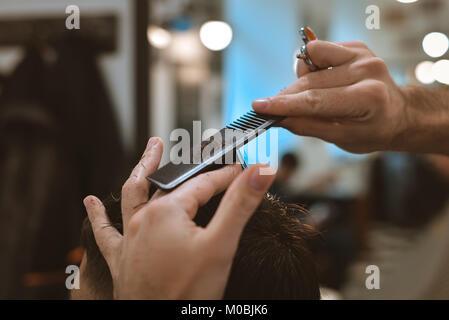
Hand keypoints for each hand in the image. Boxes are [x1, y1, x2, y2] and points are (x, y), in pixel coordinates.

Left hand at [83, 137, 274, 298]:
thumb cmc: (187, 293)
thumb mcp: (220, 245)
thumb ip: (240, 204)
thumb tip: (260, 171)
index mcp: (166, 212)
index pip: (203, 183)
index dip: (227, 175)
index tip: (243, 170)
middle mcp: (144, 219)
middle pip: (171, 184)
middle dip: (191, 168)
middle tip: (199, 150)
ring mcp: (130, 238)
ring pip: (133, 195)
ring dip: (141, 169)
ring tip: (150, 149)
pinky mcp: (122, 258)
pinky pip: (104, 232)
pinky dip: (97, 215)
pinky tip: (89, 202)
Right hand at [253, 40, 408, 153]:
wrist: (398, 114)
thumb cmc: (372, 131)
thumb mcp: (342, 139)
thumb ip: (309, 126)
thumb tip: (279, 118)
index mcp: (367, 97)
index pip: (314, 101)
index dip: (283, 104)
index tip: (259, 107)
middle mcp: (366, 70)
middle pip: (309, 83)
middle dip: (285, 97)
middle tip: (270, 109)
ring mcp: (361, 55)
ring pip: (309, 63)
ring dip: (301, 82)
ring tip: (314, 99)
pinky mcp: (356, 47)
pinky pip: (318, 52)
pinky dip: (312, 69)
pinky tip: (322, 83)